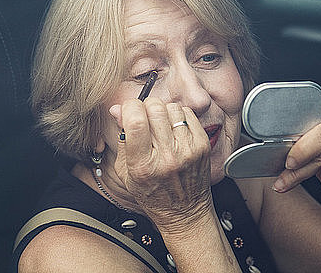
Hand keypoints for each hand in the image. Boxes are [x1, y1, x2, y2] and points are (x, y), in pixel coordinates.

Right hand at [112, 97, 213, 232]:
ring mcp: (188, 150)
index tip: (128, 111)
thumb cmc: (152, 194)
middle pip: (155, 109)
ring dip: (163, 111)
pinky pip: (188, 114)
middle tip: (144, 118)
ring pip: (172, 108)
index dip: (129, 108)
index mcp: (143, 165)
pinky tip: (174, 129)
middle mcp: (167, 156)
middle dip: (145, 107)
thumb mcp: (126, 172)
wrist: (185, 212)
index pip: (135, 121)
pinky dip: (178, 116)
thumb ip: (121, 138)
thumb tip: (117, 110)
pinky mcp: (202, 145)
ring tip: (160, 126)